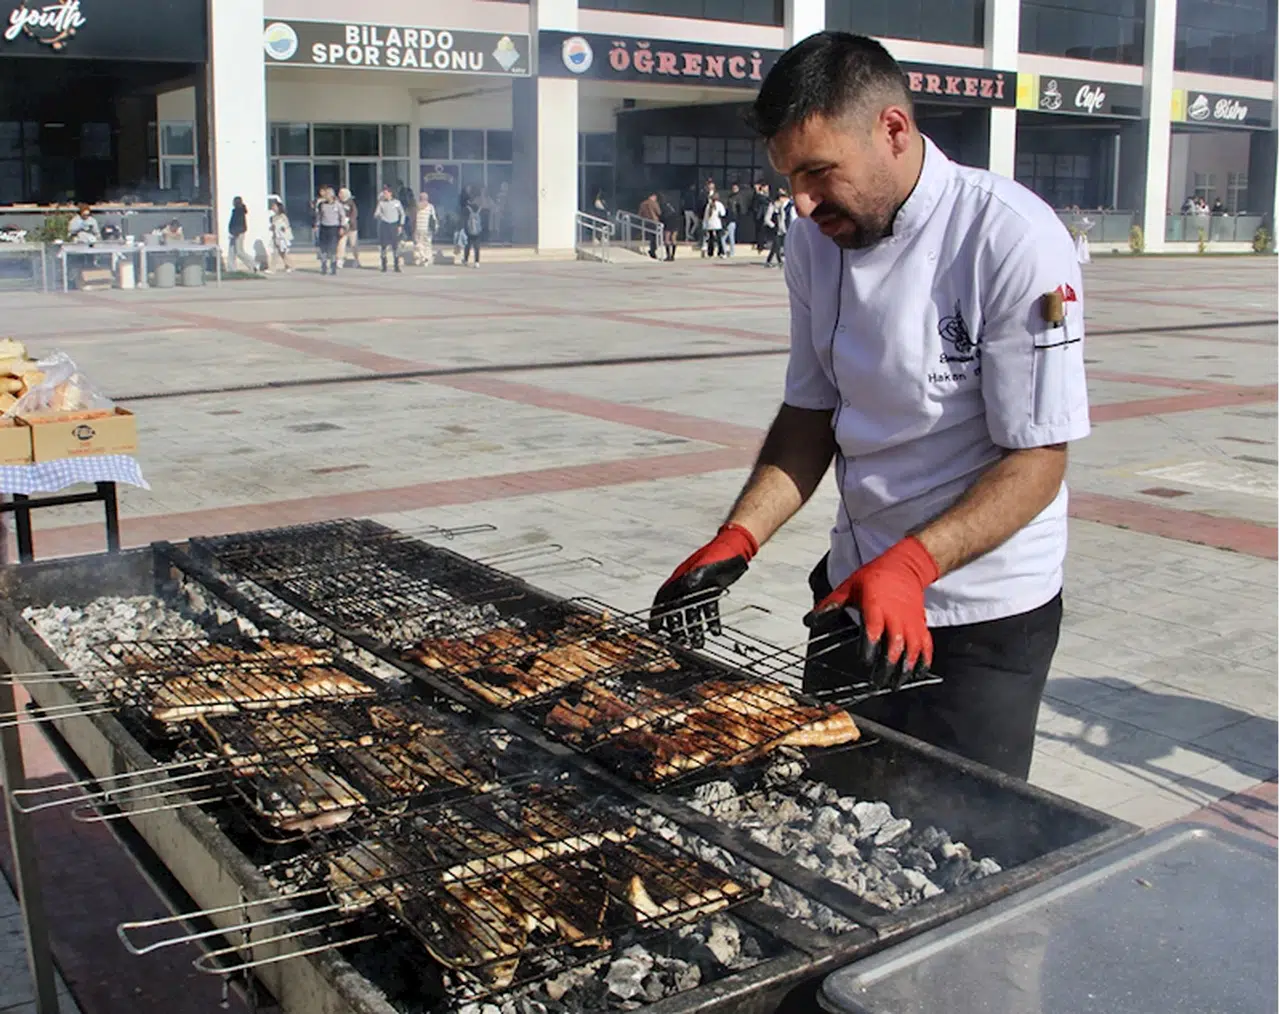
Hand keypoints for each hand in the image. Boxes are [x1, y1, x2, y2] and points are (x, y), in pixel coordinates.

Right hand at [651, 523, 757, 646]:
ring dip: (694, 629)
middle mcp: (687, 585)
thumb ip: (694, 578)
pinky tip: (715, 632)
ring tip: (697, 644)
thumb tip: (685, 589)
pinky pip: (709, 609)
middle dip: (676, 627)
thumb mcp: (705, 567)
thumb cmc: (718, 554)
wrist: (737, 547)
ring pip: (694, 612)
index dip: (657, 615)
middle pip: (677, 610)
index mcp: (680, 578)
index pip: (663, 599)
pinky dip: (711, 621)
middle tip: (678, 642)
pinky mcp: (713, 591)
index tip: (654, 630)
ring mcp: (700, 589)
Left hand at [804, 536, 938, 687]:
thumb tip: (809, 621)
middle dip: (886, 667)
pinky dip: (923, 662)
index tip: (864, 661)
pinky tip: (915, 675)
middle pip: (894, 646)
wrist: (905, 566)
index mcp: (876, 606)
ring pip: (912, 650)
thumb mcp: (848, 587)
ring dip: (905, 669)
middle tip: (876, 683)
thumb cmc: (874, 577)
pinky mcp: (921, 625)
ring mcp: (911, 622)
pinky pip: (926, 646)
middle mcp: (896, 617)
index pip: (874, 630)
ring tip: (894, 684)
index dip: (870, 647)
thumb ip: (830, 605)